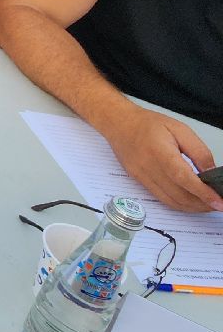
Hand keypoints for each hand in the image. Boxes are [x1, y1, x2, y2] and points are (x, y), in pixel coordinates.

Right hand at [101, 107, 222, 212]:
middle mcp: (148, 167)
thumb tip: (211, 173)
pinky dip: (179, 204)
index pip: (183, 178)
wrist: (118, 123)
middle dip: (202, 204)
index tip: (219, 202)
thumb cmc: (148, 123)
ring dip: (192, 207)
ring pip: (171, 201)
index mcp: (160, 151)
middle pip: (179, 195)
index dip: (203, 193)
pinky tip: (190, 201)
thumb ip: (198, 151)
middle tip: (217, 203)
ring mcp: (142, 177)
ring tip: (206, 204)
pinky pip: (162, 198)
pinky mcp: (139, 181)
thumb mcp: (180, 129)